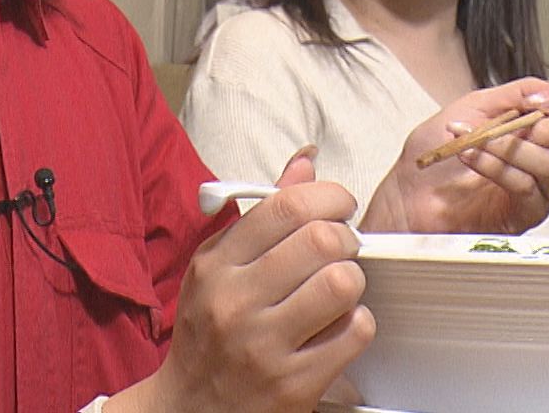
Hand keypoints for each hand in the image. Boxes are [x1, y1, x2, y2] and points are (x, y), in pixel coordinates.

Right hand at [109, 149, 375, 412]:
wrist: (190, 410)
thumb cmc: (210, 331)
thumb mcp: (219, 267)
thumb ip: (264, 213)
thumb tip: (306, 161)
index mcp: (215, 265)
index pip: (284, 207)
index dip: (328, 196)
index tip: (340, 204)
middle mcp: (234, 302)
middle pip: (320, 241)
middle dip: (346, 238)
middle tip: (344, 247)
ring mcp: (263, 346)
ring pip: (341, 284)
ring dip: (353, 280)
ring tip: (341, 286)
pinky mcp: (293, 385)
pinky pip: (354, 333)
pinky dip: (358, 324)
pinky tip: (340, 325)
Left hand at [359, 78, 548, 234]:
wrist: (408, 188)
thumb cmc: (439, 146)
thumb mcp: (477, 105)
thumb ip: (518, 93)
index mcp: (544, 126)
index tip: (541, 101)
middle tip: (526, 125)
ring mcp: (540, 188)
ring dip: (508, 145)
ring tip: (474, 140)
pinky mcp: (524, 214)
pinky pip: (524, 186)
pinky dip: (493, 164)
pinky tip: (468, 156)